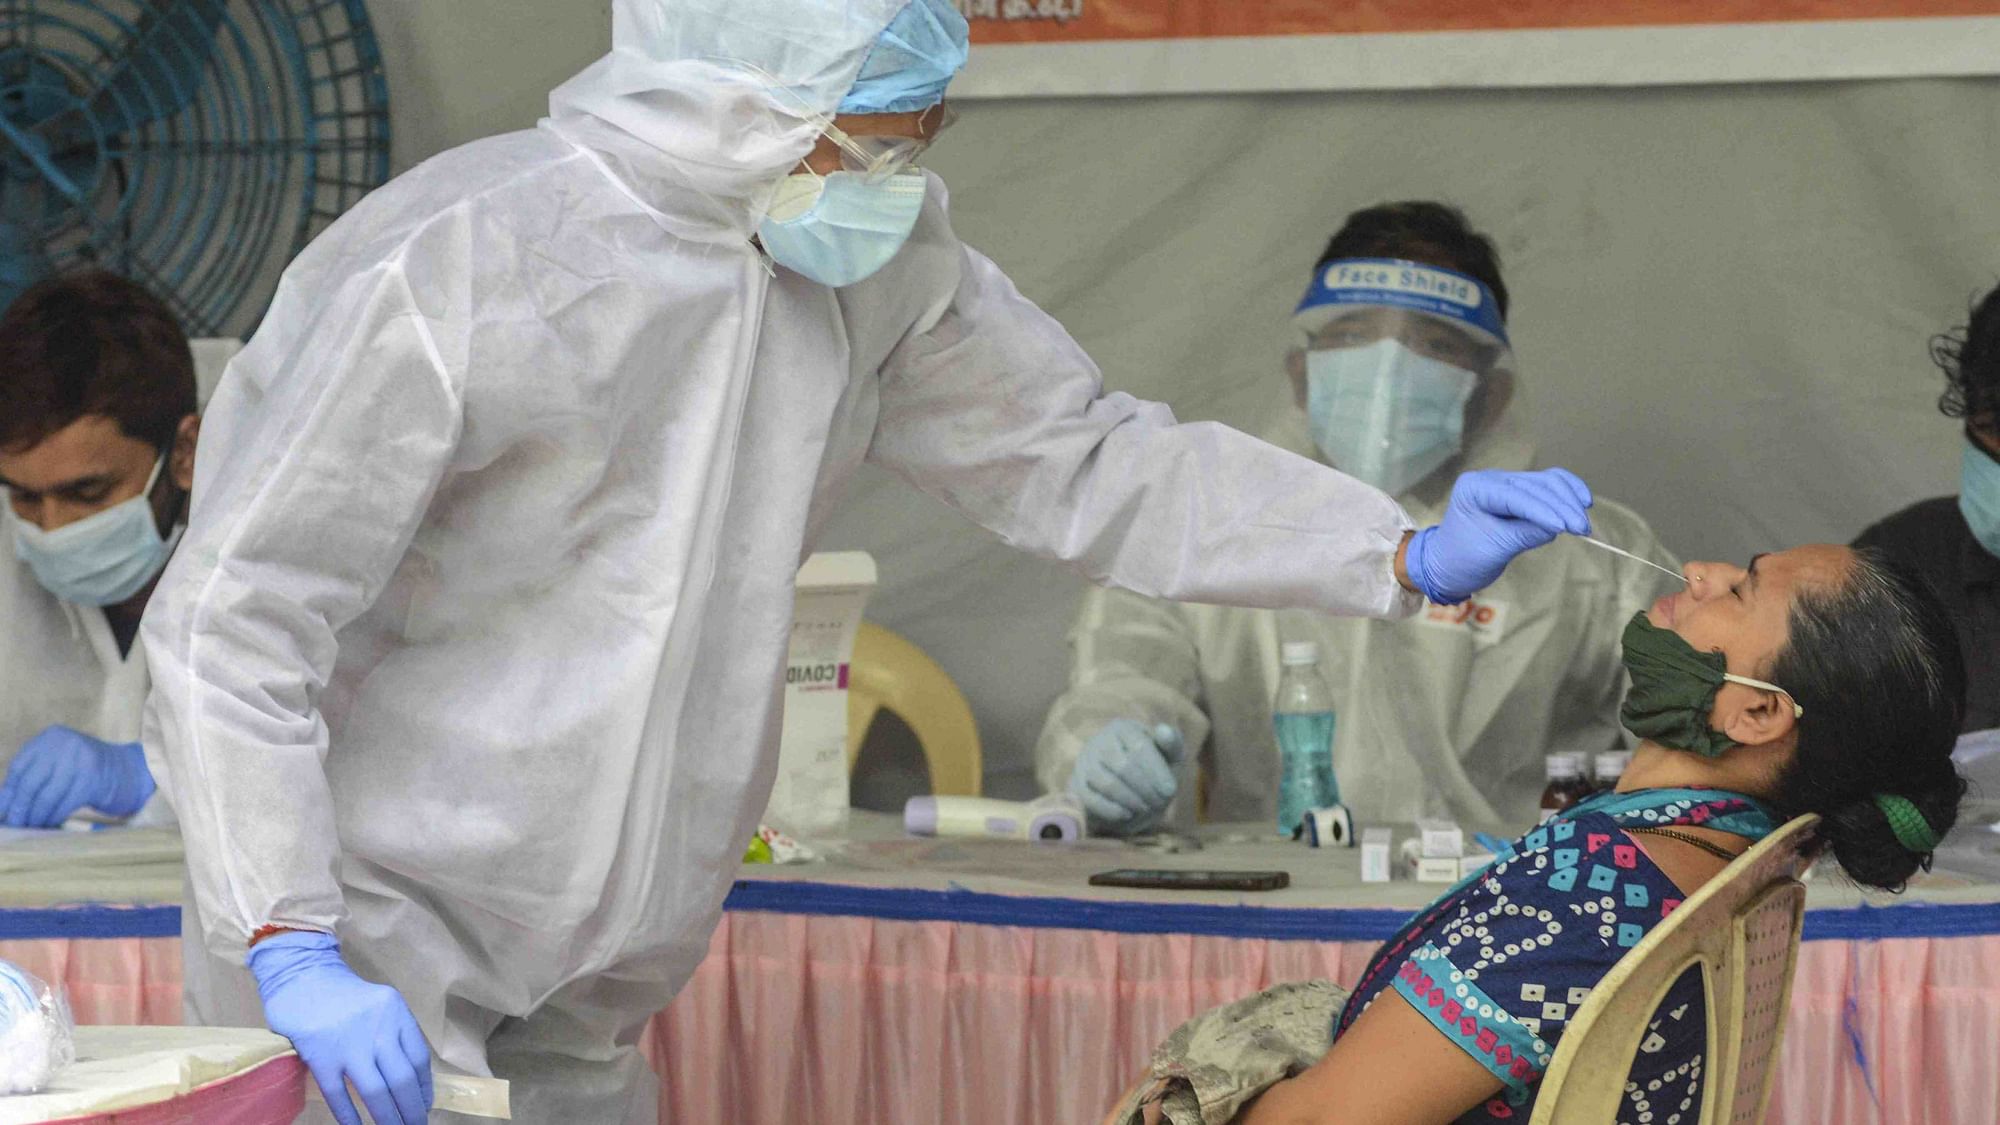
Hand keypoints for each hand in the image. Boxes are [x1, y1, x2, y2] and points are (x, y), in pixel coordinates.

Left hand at [0, 725, 155, 826]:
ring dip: (36, 816)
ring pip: (46, 796)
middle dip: (20, 808)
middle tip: (15, 825)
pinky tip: (50, 824)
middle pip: (30, 782)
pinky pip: (64, 804)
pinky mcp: (92, 780)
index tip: (2, 812)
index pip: (19, 767)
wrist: (132, 771)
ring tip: (30, 827)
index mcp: (52, 737)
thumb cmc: (88, 772)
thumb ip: (35, 777)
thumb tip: (4, 804)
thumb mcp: (60, 765)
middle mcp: (66, 744)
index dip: (8, 792)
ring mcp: (80, 761)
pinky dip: (54, 817)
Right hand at [248, 931, 432, 1124]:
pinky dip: (349, 1115)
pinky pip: (339, 1094)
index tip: (425, 1105)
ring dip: (387, 1118)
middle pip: (402, 1080)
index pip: (419, 1058)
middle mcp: (378, 1028)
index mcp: (397, 1013)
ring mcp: (348, 1044)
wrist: (300, 975)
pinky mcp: (320, 1056)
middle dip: (411, 1110)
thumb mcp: (380, 1004)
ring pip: (376, 1091)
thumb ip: (394, 1033)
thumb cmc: (342, 994)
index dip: (424, 1088)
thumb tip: (408, 1078)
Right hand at [1066, 720, 1183, 834]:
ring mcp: (1085, 764)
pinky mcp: (1077, 785)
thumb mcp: (1169, 755)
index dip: (1156, 771)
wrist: (1129, 789)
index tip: (1170, 791)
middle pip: (1123, 767)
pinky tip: (1127, 814)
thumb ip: (1172, 742)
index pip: (1140, 747)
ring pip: (1107, 783)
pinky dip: (1111, 810)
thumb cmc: (1153, 768)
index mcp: (1123, 728)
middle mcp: (1100, 741)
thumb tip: (1164, 731)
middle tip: (1159, 802)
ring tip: (1145, 807)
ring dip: (1130, 800)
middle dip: (1145, 788)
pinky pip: (1091, 800)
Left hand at [1405, 468, 1592, 603]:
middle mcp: (1490, 479)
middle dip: (1562, 506)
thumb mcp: (1494, 549)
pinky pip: (1547, 487)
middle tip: (1583, 529)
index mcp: (1475, 488)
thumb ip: (1525, 534)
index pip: (1515, 495)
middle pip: (1535, 485)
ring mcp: (1505, 483)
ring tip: (1583, 524)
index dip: (1544, 510)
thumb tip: (1559, 525)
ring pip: (1546, 483)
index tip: (1566, 527)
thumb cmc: (1463, 558)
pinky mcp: (1518, 492)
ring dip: (1568, 500)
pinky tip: (1583, 502)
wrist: (1448, 565)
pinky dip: (1566, 494)